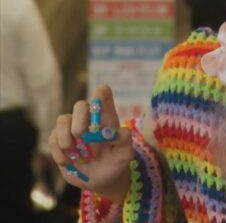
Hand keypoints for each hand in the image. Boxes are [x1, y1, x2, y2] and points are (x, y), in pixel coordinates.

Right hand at [48, 85, 132, 201]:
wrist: (99, 180)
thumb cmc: (115, 162)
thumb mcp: (125, 155)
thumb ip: (125, 142)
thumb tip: (120, 131)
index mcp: (107, 117)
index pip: (102, 93)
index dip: (99, 93)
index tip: (98, 101)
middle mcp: (88, 118)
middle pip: (80, 104)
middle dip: (79, 121)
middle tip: (83, 138)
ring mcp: (71, 128)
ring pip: (62, 119)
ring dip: (68, 140)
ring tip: (78, 156)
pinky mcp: (58, 139)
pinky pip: (53, 139)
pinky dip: (61, 153)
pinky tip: (70, 162)